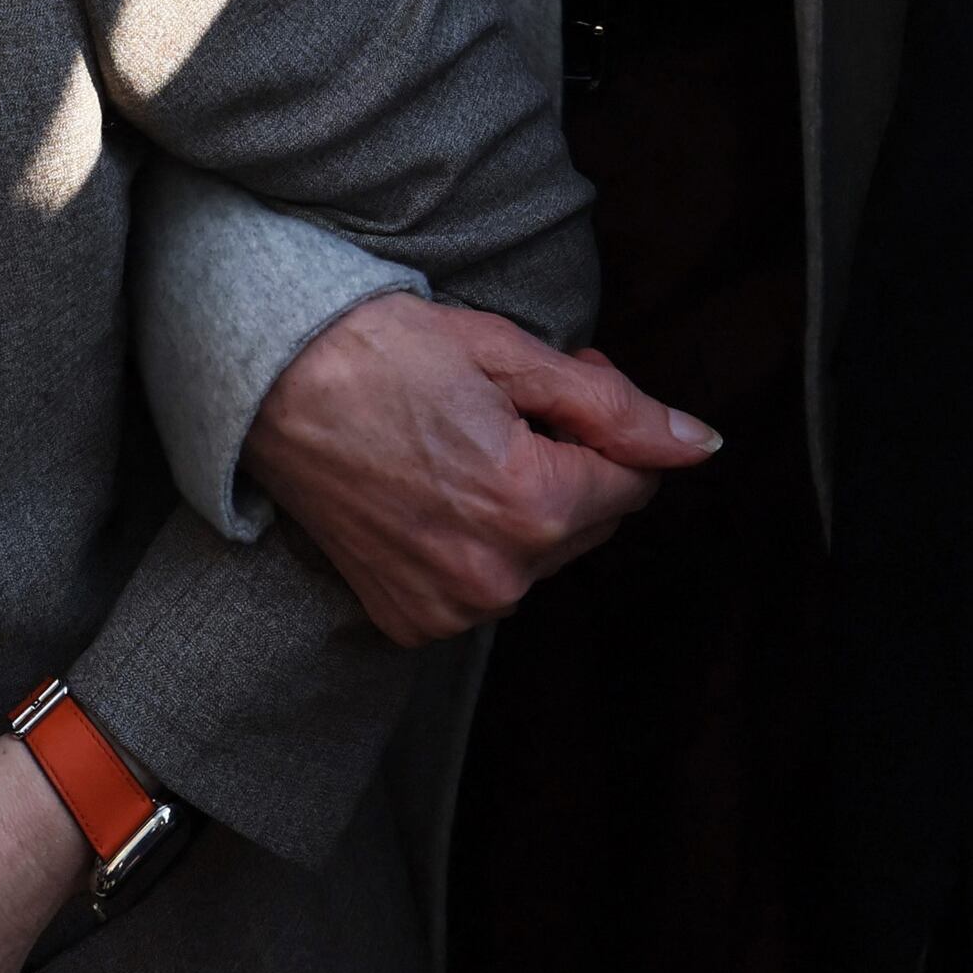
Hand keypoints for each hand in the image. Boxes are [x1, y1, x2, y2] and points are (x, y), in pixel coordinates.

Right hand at [242, 294, 716, 645]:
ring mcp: (449, 609)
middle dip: (569, 467)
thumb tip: (703, 446)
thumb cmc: (385, 351)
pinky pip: (483, 585)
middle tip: (504, 407)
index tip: (555, 383)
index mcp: (533, 506)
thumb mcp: (512, 357)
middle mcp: (497, 577)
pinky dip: (474, 543)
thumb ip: (616, 409)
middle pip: (590, 524)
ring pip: (539, 556)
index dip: (604, 425)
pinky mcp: (410, 622)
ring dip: (524, 508)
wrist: (268, 382)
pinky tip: (429, 490)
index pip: (635, 483)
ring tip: (459, 443)